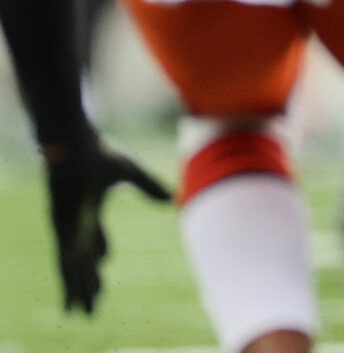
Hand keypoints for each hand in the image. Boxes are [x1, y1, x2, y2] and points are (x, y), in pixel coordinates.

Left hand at [44, 129, 170, 313]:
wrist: (72, 143)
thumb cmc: (97, 152)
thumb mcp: (129, 171)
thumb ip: (149, 186)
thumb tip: (172, 199)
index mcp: (86, 210)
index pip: (93, 239)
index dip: (99, 254)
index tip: (106, 265)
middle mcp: (72, 223)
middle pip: (79, 260)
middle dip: (86, 283)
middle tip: (90, 305)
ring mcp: (64, 226)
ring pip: (71, 265)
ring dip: (77, 288)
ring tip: (79, 310)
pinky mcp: (61, 226)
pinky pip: (67, 257)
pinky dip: (72, 276)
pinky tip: (74, 291)